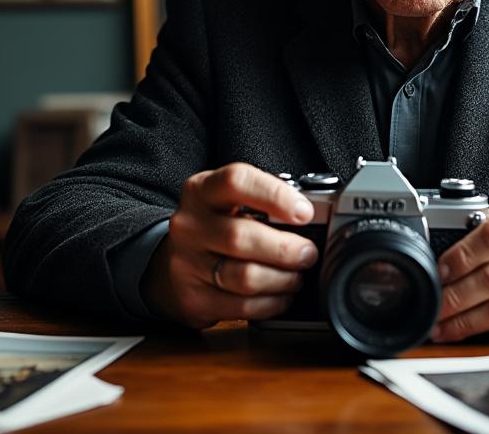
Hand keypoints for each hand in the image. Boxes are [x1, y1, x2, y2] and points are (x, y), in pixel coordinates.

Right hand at [141, 163, 318, 327]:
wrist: (173, 262)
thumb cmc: (216, 226)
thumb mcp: (231, 201)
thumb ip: (264, 203)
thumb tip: (315, 215)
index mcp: (202, 190)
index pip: (237, 182)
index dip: (275, 195)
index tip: (305, 212)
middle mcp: (190, 224)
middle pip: (241, 236)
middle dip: (286, 249)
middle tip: (308, 253)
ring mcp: (187, 263)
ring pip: (245, 277)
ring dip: (283, 280)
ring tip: (296, 277)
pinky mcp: (194, 299)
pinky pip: (242, 307)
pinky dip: (271, 303)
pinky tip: (281, 295)